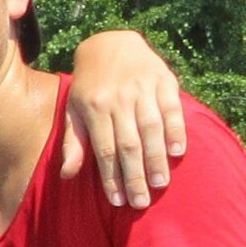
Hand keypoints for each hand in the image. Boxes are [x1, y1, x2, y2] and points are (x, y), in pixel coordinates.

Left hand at [63, 30, 188, 207]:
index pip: (104, 150)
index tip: (118, 201)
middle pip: (129, 144)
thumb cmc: (90, 86)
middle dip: (135, 176)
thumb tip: (67, 174)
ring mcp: (143, 88)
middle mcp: (119, 99)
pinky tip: (177, 152)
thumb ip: (74, 142)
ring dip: (156, 159)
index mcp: (94, 108)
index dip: (112, 177)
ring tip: (160, 184)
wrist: (110, 44)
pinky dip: (176, 130)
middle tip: (142, 202)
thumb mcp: (74, 111)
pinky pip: (172, 108)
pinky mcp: (163, 79)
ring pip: (151, 129)